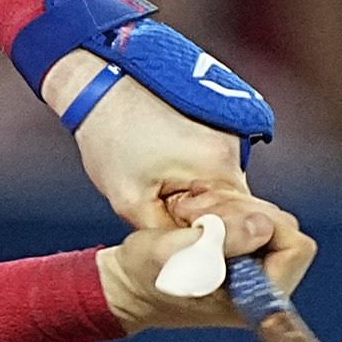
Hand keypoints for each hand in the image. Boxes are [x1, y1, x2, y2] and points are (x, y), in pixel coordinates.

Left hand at [51, 56, 281, 253]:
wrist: (103, 84)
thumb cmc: (111, 138)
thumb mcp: (130, 200)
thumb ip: (167, 234)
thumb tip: (190, 256)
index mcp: (219, 168)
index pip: (238, 226)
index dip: (209, 239)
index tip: (179, 235)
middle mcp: (235, 150)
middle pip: (234, 208)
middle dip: (202, 219)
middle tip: (163, 210)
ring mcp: (230, 134)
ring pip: (223, 189)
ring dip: (197, 198)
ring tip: (157, 182)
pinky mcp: (221, 126)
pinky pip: (215, 168)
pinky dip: (194, 176)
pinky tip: (163, 166)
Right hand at [98, 199, 315, 332]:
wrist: (126, 285)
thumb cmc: (144, 277)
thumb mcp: (173, 254)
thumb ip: (220, 240)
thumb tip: (264, 226)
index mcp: (255, 297)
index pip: (295, 247)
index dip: (266, 222)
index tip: (222, 219)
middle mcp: (262, 283)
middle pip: (283, 225)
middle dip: (240, 209)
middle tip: (196, 212)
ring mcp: (253, 266)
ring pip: (266, 215)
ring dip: (228, 204)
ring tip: (191, 211)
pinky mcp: (242, 250)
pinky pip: (250, 214)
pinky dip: (224, 203)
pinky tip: (196, 208)